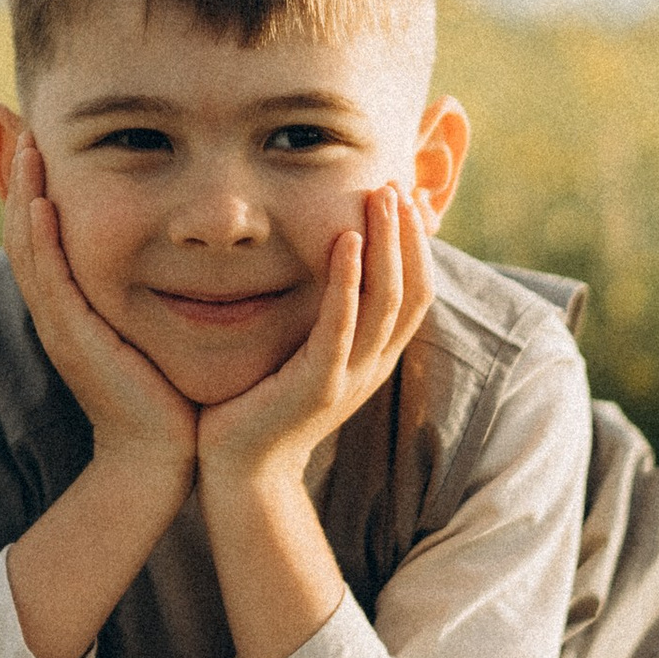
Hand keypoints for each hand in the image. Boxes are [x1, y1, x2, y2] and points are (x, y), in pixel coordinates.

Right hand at [1, 133, 197, 481]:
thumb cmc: (167, 392)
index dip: (36, 190)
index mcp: (72, 307)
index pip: (42, 236)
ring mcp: (60, 325)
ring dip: (24, 196)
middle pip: (24, 233)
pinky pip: (49, 280)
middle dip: (21, 180)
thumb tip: (176, 251)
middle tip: (24, 129)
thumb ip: (152, 289)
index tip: (43, 143)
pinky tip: (41, 204)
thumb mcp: (151, 327)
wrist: (161, 454)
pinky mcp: (73, 339)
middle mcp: (57, 312)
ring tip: (27, 148)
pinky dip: (41, 240)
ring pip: (28, 249)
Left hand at [196, 183, 432, 500]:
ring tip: (380, 197)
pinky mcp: (318, 385)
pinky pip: (342, 325)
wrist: (240, 472)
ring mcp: (351, 376)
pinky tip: (344, 240)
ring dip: (387, 244)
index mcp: (374, 356)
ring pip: (388, 300)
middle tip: (396, 185)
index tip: (407, 199)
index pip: (417, 291)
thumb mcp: (305, 352)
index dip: (418, 244)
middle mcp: (373, 364)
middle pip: (414, 289)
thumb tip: (323, 264)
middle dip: (408, 234)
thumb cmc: (263, 404)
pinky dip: (348, 280)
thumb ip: (322, 314)